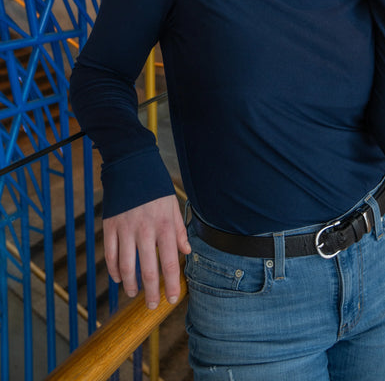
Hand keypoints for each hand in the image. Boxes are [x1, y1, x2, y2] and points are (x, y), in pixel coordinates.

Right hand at [103, 194, 190, 308]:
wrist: (132, 166)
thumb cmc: (156, 188)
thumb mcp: (173, 206)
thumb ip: (179, 230)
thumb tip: (186, 252)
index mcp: (164, 225)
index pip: (169, 263)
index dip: (170, 284)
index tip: (172, 299)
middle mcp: (145, 230)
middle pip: (147, 270)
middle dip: (151, 292)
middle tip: (153, 305)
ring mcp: (125, 229)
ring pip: (126, 266)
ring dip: (130, 285)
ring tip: (133, 293)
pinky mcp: (110, 227)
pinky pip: (110, 255)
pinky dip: (114, 270)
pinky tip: (118, 278)